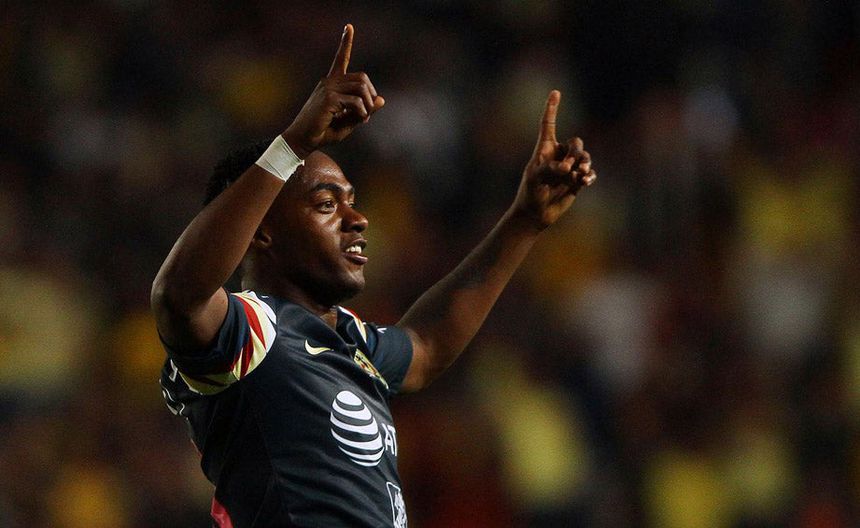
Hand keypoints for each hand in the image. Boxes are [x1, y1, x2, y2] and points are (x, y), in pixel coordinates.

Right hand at [283, 24, 384, 157]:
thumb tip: (382, 100)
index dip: (345, 42)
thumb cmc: (323, 131)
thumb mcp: (348, 121)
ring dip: (369, 104)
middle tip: (369, 112)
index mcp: (332, 84)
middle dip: (371, 94)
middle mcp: (329, 82)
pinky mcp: (328, 98)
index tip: (349, 26)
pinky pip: (356, 101)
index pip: (340, 58)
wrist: (302, 140)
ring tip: (364, 117)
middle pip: (362, 78)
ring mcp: (328, 88)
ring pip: (361, 87)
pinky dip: (363, 111)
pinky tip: (360, 119)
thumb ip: (364, 110)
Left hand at [511, 90, 595, 228]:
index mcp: (544, 149)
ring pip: (584, 158)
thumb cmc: (530, 192)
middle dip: (576, 153)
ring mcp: (568, 168)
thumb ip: (550, 168)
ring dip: (585, 164)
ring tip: (582, 175)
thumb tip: (569, 167)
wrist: (536, 213)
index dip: (552, 108)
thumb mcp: (535, 178)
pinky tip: (586, 181)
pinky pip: (588, 173)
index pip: (549, 125)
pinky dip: (589, 175)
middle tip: (568, 168)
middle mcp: (558, 155)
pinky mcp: (576, 181)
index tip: (555, 92)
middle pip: (575, 143)